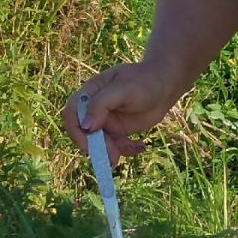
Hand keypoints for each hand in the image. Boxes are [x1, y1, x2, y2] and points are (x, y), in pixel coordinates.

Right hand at [63, 62, 183, 164]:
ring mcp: (105, 121)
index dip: (76, 130)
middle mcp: (94, 109)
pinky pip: (114, 147)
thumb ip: (102, 104)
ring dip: (111, 152)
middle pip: (84, 133)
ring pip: (99, 144)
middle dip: (97, 146)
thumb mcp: (124, 88)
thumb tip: (85, 126)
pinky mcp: (118, 132)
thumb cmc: (144, 81)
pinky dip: (126, 150)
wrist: (165, 86)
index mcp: (90, 93)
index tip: (88, 144)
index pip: (71, 113)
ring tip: (133, 148)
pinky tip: (140, 146)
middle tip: (113, 156)